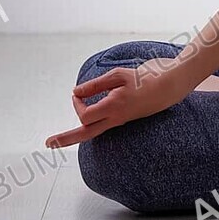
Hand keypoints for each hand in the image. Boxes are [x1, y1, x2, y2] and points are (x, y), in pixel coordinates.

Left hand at [45, 64, 178, 148]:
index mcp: (114, 108)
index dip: (77, 104)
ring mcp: (120, 121)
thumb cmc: (145, 78)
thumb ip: (96, 85)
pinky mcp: (123, 118)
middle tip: (47, 144)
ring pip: (93, 132)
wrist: (171, 86)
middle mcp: (116, 119)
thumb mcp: (118, 75)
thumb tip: (76, 93)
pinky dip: (89, 124)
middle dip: (65, 139)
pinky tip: (84, 122)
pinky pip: (102, 126)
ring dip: (75, 134)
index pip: (85, 115)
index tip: (79, 93)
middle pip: (85, 134)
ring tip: (58, 140)